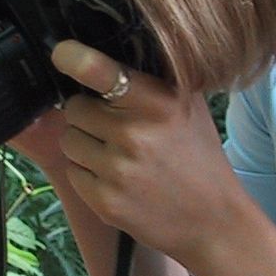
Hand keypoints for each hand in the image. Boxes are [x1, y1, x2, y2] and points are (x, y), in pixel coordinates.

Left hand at [49, 40, 249, 265]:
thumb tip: (101, 54)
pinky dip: (87, 173)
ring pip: (69, 139)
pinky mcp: (103, 201)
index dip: (73, 58)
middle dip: (89, 114)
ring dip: (85, 143)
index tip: (62, 53)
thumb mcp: (187, 107)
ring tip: (117, 154)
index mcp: (157, 103)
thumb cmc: (198, 157)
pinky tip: (116, 178)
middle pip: (74, 107)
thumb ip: (150, 80)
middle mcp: (134, 134)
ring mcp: (116, 170)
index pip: (98, 70)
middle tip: (114, 126)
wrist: (213, 222)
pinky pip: (72, 171)